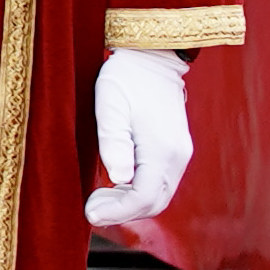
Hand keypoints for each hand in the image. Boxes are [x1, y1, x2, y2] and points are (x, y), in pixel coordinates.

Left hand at [82, 49, 192, 233]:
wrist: (151, 57)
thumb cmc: (125, 78)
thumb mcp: (110, 106)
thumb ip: (114, 142)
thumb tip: (119, 179)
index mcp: (161, 149)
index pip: (143, 198)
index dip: (116, 212)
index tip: (89, 212)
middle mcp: (177, 157)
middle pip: (154, 203)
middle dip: (122, 212)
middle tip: (91, 206)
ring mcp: (179, 154)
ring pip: (159, 196)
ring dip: (130, 204)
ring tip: (99, 197)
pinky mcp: (175, 150)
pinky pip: (159, 183)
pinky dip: (138, 193)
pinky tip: (116, 184)